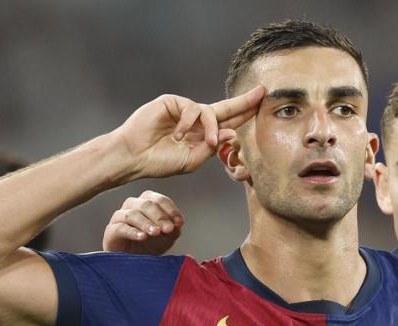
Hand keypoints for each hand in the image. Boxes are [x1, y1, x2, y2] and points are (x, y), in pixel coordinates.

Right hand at [104, 190, 183, 254]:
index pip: (159, 200)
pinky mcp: (111, 231)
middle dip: (160, 216)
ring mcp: (120, 217)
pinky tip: (142, 237)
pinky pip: (120, 228)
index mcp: (147, 203)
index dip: (170, 210)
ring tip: (156, 233)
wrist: (132, 263)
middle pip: (146, 204)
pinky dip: (132, 232)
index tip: (179, 223)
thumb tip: (176, 224)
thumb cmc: (149, 246)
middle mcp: (132, 206)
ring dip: (146, 223)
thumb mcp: (166, 238)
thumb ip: (172, 230)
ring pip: (132, 214)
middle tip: (168, 229)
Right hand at [113, 86, 264, 179]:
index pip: (228, 123)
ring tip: (208, 143)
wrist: (134, 157)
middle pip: (225, 108)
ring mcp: (184, 110)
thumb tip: (232, 132)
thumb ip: (212, 147)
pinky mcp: (172, 102)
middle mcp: (196, 120)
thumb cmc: (160, 162)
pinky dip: (189, 123)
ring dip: (212, 128)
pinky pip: (191, 108)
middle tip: (262, 93)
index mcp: (203, 134)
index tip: (261, 106)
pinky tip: (179, 135)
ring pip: (210, 111)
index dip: (244, 115)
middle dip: (244, 102)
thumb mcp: (192, 160)